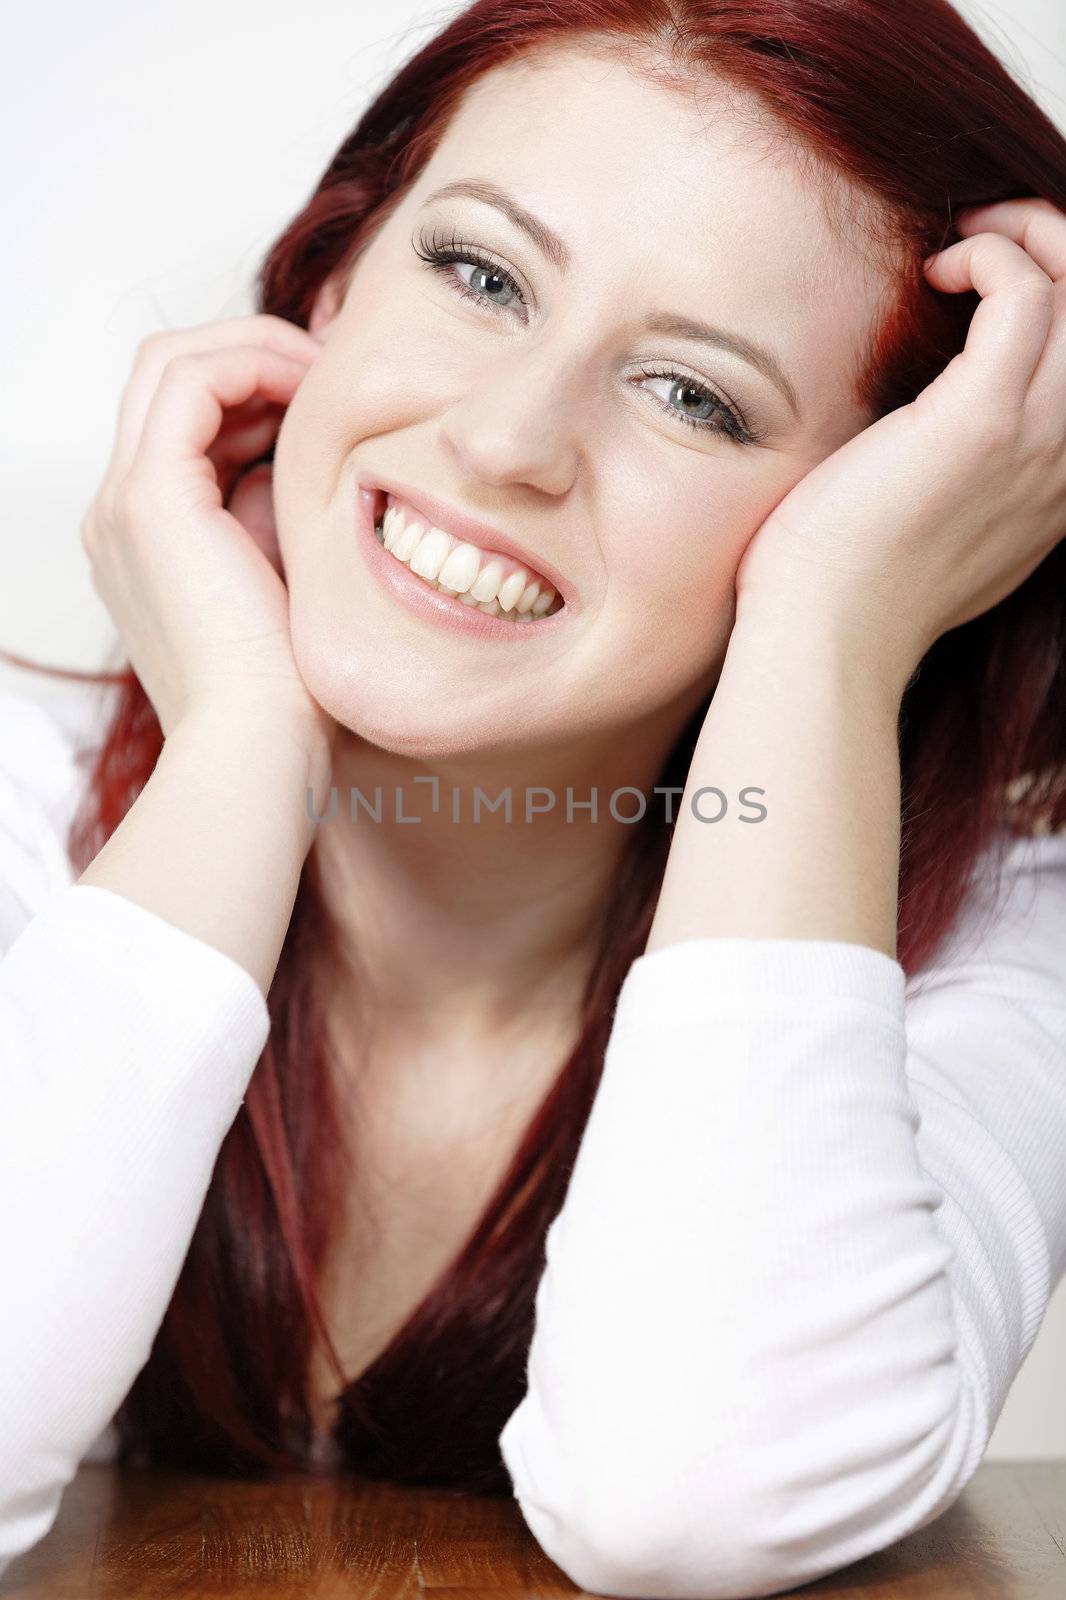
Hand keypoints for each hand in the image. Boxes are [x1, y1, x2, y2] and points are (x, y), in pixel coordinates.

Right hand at [80, 315, 336, 773]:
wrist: (258, 748)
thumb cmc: (287, 693)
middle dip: (253, 355)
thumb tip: (298, 458)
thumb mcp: (281, 582)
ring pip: (171, 363)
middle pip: (166, 377)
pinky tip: (313, 388)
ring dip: (256, 349)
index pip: (182, 418)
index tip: (330, 401)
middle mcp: (118, 514)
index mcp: (145, 539)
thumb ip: (272, 517)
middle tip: (333, 373)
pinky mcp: (151, 499)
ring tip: (328, 376)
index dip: (254, 387)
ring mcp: (124, 503)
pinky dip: (254, 364)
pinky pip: (191, 381)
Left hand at [733, 197, 1065, 687]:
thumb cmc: (847, 585)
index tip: (992, 282)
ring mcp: (1035, 439)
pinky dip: (987, 257)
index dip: (1064, 300)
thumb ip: (961, 474)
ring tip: (960, 247)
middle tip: (980, 243)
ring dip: (1029, 238)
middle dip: (1058, 250)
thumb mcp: (930, 525)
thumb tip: (925, 419)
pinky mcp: (980, 420)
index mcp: (1058, 485)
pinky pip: (1023, 293)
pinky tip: (933, 272)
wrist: (825, 639)